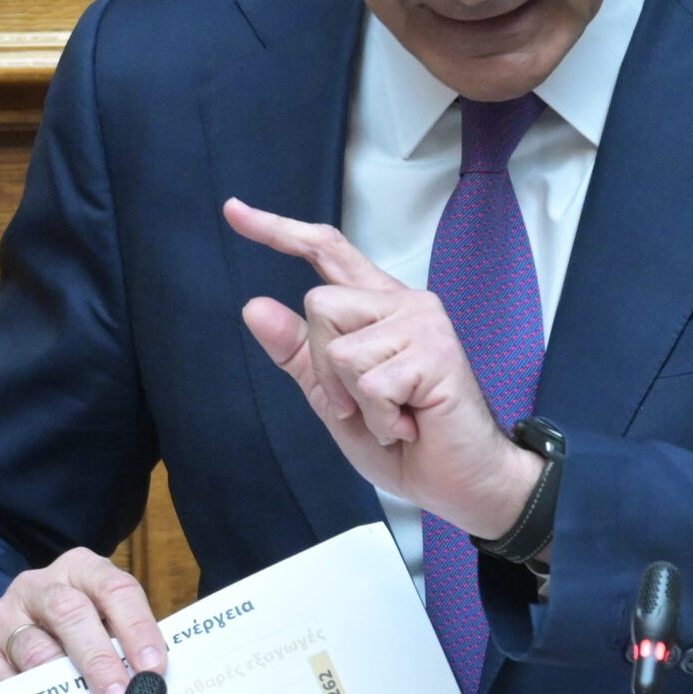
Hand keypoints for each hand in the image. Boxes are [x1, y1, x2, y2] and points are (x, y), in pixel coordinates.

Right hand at [0, 547, 168, 693]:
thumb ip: (124, 647)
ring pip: (35, 650)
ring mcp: (5, 615)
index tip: (153, 666)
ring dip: (64, 686)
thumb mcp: (100, 624)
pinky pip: (4, 680)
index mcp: (80, 570)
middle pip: (71, 613)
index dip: (137, 627)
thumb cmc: (72, 634)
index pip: (115, 588)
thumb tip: (150, 689)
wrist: (14, 633)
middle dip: (99, 660)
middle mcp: (40, 585)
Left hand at [224, 197, 540, 539]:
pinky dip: (379, 418)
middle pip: (320, 306)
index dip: (278, 230)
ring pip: (341, 349)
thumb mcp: (335, 397)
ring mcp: (422, 323)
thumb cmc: (404, 441)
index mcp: (375, 308)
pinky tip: (409, 424)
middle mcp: (401, 303)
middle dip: (326, 370)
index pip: (326, 251)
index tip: (233, 210)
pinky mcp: (435, 352)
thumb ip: (299, 353)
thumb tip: (254, 307)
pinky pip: (370, 383)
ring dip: (356, 401)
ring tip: (393, 414)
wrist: (458, 482)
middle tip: (366, 405)